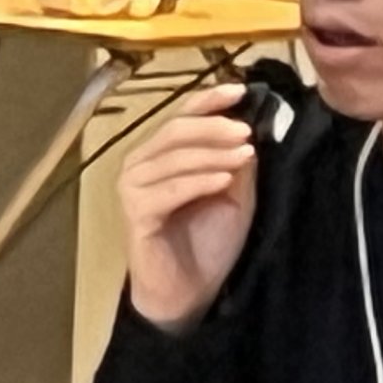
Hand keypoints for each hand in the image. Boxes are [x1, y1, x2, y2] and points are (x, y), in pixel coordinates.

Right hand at [121, 84, 258, 332]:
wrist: (188, 292)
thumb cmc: (208, 241)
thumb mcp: (234, 194)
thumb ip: (237, 161)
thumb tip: (249, 124)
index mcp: (161, 154)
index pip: (182, 115)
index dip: (210, 100)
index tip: (240, 90)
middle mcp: (140, 164)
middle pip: (176, 130)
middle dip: (214, 126)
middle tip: (246, 130)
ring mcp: (133, 188)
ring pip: (174, 158)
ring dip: (212, 153)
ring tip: (245, 154)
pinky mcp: (136, 214)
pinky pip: (169, 190)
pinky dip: (198, 182)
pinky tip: (224, 180)